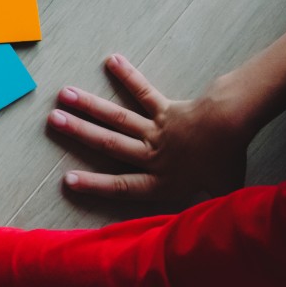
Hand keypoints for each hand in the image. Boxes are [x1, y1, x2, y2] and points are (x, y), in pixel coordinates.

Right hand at [47, 53, 253, 203]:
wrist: (231, 125)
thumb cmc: (228, 162)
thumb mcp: (220, 195)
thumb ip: (207, 208)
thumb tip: (204, 225)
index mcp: (162, 181)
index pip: (123, 186)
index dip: (95, 185)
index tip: (68, 180)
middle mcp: (152, 155)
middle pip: (109, 144)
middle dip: (79, 132)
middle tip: (54, 120)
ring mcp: (156, 130)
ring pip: (117, 118)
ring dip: (89, 106)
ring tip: (64, 94)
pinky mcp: (165, 108)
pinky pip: (143, 92)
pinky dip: (128, 76)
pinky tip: (112, 61)